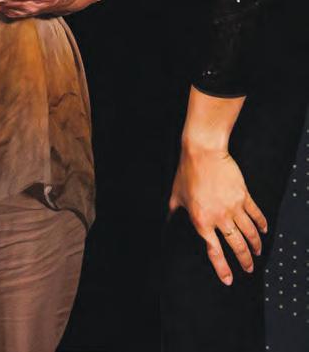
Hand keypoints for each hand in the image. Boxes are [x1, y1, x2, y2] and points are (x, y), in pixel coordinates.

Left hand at [169, 145, 267, 284]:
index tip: (229, 279)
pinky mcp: (244, 196)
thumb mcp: (175, 195)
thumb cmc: (187, 171)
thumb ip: (173, 212)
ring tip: (257, 253)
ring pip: (249, 234)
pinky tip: (263, 231)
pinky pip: (256, 215)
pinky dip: (262, 225)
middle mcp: (219, 217)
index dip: (223, 268)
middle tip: (249, 269)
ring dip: (255, 246)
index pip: (214, 251)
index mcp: (201, 221)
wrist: (203, 151)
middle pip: (237, 246)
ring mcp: (233, 207)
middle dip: (245, 261)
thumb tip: (167, 223)